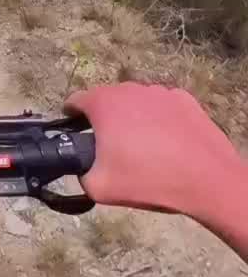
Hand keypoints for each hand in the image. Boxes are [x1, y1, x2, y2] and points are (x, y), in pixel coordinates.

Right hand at [65, 81, 247, 222]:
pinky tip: (167, 144)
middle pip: (106, 100)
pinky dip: (158, 120)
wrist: (206, 179)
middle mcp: (130, 89)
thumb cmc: (148, 180)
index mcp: (104, 103)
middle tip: (112, 150)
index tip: (76, 134)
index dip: (70, 118)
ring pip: (135, 102)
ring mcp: (160, 92)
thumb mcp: (98, 187)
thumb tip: (84, 167)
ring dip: (132, 119)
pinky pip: (161, 107)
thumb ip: (80, 172)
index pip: (74, 101)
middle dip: (104, 121)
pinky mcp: (184, 100)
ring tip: (142, 149)